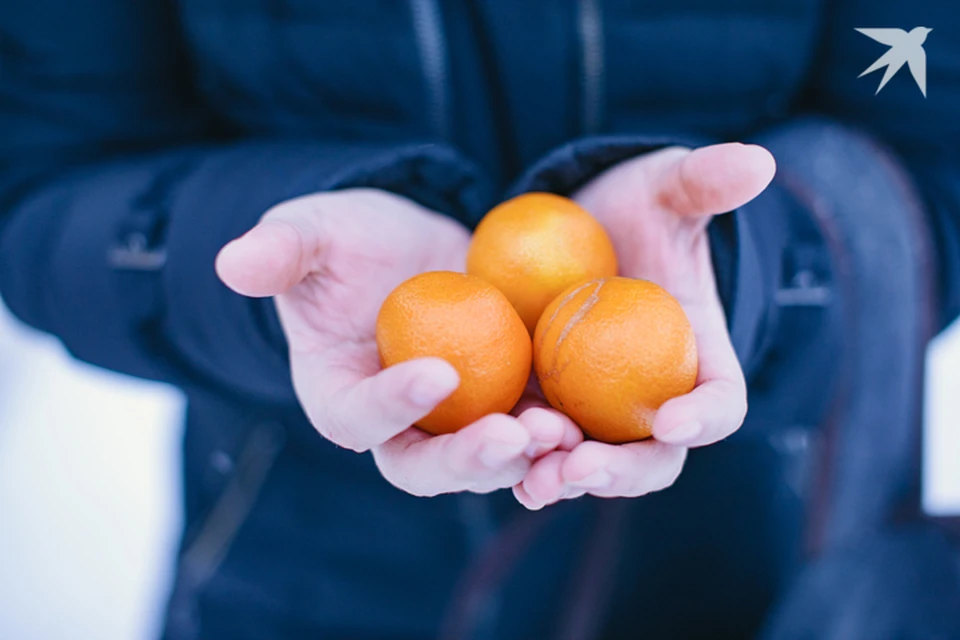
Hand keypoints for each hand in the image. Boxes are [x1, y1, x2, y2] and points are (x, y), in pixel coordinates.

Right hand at [215, 188, 577, 496]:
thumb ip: (279, 251)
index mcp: (341, 398)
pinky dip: (565, 433)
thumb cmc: (346, 244)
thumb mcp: (311, 234)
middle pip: (427, 466)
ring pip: (489, 461)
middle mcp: (399, 429)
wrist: (407, 247)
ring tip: (565, 432)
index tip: (435, 371)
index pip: (357, 417)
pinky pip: (535, 429)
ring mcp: (456, 424)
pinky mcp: (506, 404)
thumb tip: (232, 261)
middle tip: (512, 434)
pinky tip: (599, 417)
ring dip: (528, 457)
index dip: (390, 404)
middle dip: (468, 460)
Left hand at [514, 143, 775, 508]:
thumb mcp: (665, 189)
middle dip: (623, 471)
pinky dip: (517, 461)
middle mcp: (650, 400)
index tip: (673, 418)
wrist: (571, 228)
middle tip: (585, 467)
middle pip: (653, 458)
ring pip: (590, 464)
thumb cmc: (632, 211)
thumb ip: (705, 181)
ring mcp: (595, 411)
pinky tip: (487, 458)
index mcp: (697, 362)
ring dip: (563, 475)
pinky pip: (534, 448)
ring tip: (535, 478)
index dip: (706, 417)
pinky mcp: (544, 408)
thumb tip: (756, 159)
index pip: (720, 402)